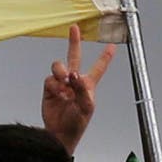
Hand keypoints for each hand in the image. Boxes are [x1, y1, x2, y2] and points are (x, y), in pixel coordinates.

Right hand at [40, 26, 115, 153]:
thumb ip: (82, 89)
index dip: (105, 56)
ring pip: (59, 66)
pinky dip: (53, 84)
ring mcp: (61, 84)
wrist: (59, 133)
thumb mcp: (86, 107)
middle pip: (74, 56)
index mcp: (88, 85)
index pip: (98, 67)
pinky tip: (57, 93)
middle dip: (74, 42)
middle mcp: (74, 81)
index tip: (112, 45)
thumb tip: (74, 74)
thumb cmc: (77, 123)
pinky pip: (49, 79)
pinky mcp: (49, 89)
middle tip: (74, 28)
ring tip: (63, 81)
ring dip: (61, 71)